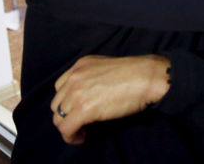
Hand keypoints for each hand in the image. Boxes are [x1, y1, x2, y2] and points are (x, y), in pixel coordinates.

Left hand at [51, 54, 169, 143]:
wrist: (146, 77)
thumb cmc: (135, 72)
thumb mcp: (106, 68)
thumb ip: (93, 78)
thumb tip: (91, 96)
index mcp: (80, 65)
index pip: (61, 87)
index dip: (67, 101)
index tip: (78, 108)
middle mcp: (74, 77)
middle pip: (57, 104)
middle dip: (66, 115)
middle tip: (80, 122)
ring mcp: (76, 93)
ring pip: (58, 118)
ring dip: (68, 127)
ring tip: (81, 131)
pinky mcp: (83, 109)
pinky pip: (66, 129)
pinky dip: (71, 136)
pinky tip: (81, 137)